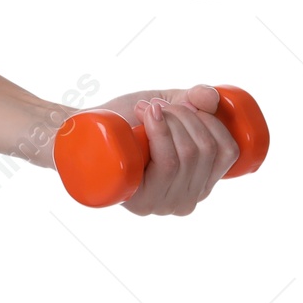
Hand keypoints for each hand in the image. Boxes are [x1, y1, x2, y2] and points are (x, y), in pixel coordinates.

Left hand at [88, 85, 240, 215]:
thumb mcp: (163, 109)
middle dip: (182, 114)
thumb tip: (212, 97)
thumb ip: (191, 101)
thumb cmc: (121, 123)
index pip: (227, 152)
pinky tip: (148, 115)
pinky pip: (167, 164)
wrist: (75, 133)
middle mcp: (184, 201)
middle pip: (205, 150)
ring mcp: (161, 204)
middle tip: (153, 105)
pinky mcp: (138, 201)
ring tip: (145, 108)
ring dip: (168, 118)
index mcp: (199, 184)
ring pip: (186, 154)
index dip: (210, 119)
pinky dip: (160, 132)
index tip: (180, 103)